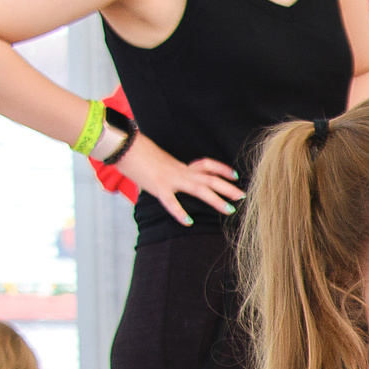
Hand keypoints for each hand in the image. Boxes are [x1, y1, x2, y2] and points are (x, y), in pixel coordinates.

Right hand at [112, 138, 241, 227]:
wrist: (125, 146)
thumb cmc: (139, 154)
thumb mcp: (160, 162)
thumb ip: (170, 170)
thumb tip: (173, 176)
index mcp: (181, 165)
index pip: (207, 165)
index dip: (222, 169)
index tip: (235, 175)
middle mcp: (181, 171)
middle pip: (210, 178)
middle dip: (228, 188)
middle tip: (243, 196)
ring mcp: (171, 179)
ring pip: (199, 189)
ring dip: (216, 200)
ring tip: (229, 210)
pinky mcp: (158, 187)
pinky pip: (171, 201)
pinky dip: (180, 212)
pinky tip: (188, 222)